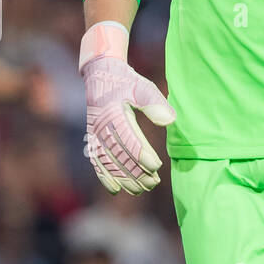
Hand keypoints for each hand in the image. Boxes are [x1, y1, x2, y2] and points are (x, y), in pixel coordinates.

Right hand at [80, 22, 174, 194]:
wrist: (101, 73)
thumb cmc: (125, 80)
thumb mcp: (141, 86)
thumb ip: (155, 103)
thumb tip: (170, 120)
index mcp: (112, 111)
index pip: (127, 138)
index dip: (141, 154)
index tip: (156, 167)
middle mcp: (100, 124)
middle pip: (118, 154)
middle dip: (135, 171)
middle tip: (153, 183)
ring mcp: (94, 133)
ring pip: (108, 161)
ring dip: (123, 177)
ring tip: (140, 190)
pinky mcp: (92, 138)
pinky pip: (96, 160)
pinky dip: (104, 175)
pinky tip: (115, 189)